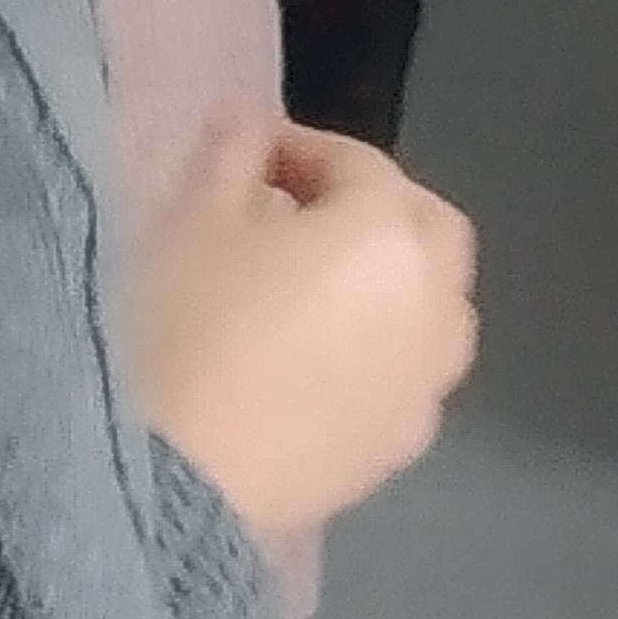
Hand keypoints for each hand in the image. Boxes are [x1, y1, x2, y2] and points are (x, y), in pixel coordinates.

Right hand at [135, 119, 478, 542]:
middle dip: (373, 205)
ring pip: (436, 305)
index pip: (357, 163)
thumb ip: (235, 152)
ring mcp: (425, 382)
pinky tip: (323, 359)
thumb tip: (254, 136)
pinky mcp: (401, 447)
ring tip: (320, 287)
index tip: (246, 156)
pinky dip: (385, 349)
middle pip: (426, 228)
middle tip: (299, 211)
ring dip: (394, 279)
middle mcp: (431, 302)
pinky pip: (411, 374)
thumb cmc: (189, 327)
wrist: (182, 482)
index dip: (299, 147)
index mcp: (388, 232)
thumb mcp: (196, 213)